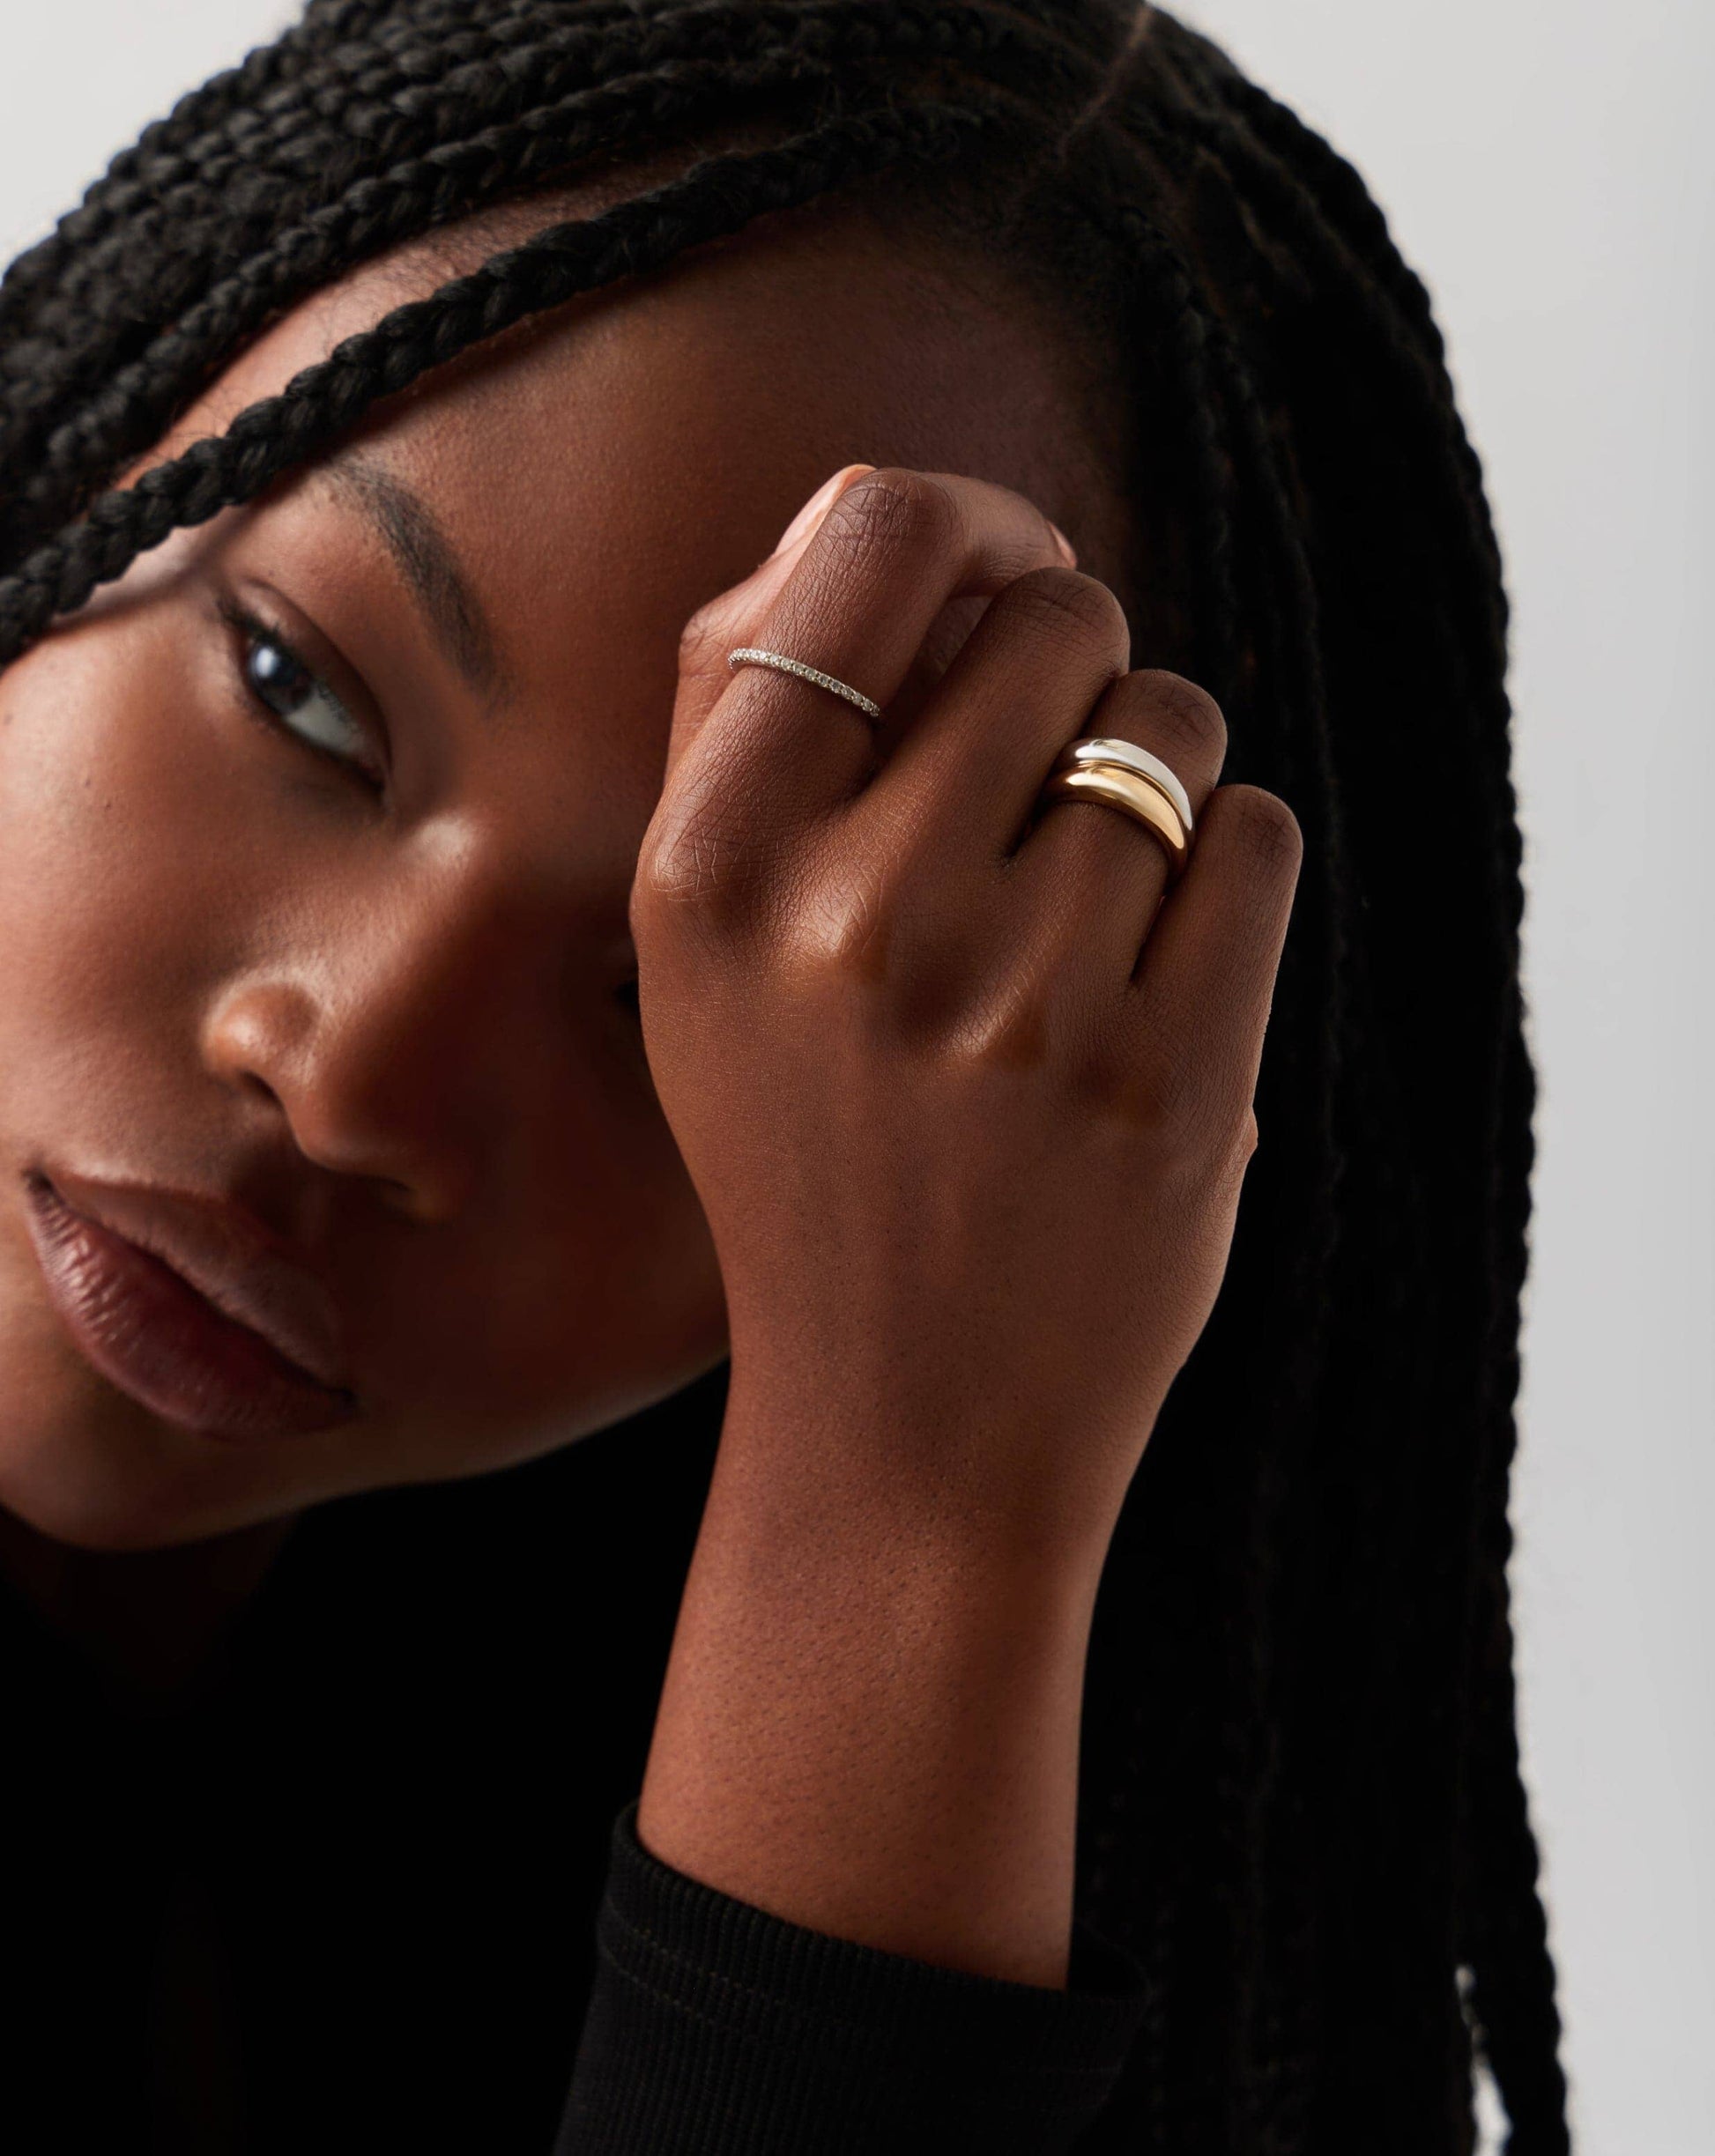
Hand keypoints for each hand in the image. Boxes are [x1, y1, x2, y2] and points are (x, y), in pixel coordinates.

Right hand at [633, 464, 1301, 1569]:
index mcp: (707, 868)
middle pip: (1062, 617)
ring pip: (1174, 726)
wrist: (904, 1427)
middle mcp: (851, 922)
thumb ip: (758, 724)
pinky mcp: (1167, 1083)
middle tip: (1046, 803)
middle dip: (1078, 683)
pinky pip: (1257, 839)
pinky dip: (1230, 878)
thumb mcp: (703, 954)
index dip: (975, 526)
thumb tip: (915, 522)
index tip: (1009, 583)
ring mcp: (1018, 1006)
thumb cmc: (811, 1150)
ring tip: (1090, 918)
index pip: (875, 535)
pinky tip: (1160, 975)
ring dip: (1157, 789)